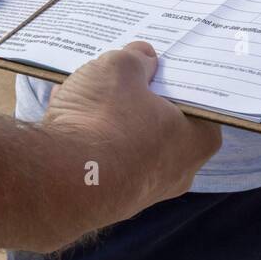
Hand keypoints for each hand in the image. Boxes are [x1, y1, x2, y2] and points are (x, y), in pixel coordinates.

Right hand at [29, 42, 221, 250]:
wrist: (62, 180)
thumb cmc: (106, 121)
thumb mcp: (121, 68)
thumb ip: (137, 58)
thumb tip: (142, 57)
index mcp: (198, 139)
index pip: (195, 101)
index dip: (173, 79)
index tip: (156, 64)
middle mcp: (178, 172)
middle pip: (160, 122)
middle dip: (136, 98)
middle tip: (120, 75)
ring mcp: (142, 191)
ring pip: (127, 141)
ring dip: (106, 117)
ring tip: (82, 92)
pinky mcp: (108, 201)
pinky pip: (102, 159)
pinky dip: (87, 139)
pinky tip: (65, 117)